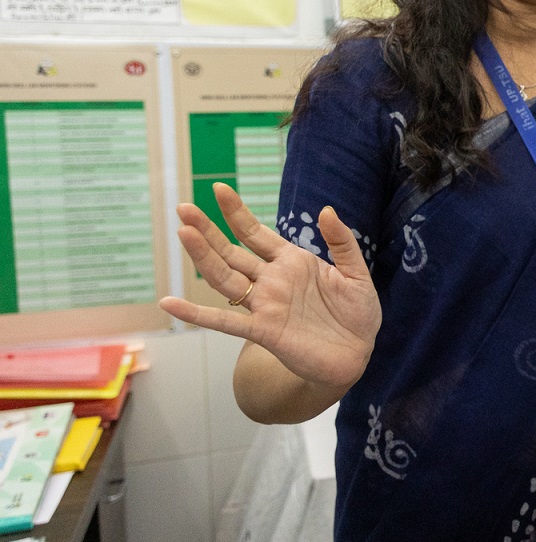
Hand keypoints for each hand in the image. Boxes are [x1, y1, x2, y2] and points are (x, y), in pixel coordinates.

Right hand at [159, 183, 379, 391]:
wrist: (358, 354)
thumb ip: (341, 242)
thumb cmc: (357, 313)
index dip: (237, 213)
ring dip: (204, 257)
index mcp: (292, 262)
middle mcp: (272, 281)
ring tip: (184, 233)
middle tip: (183, 207)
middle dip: (208, 230)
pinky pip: (224, 322)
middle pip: (232, 252)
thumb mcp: (356, 273)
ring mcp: (265, 305)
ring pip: (225, 278)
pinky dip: (197, 313)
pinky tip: (171, 303)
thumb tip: (326, 209)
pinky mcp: (264, 331)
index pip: (256, 233)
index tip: (219, 188)